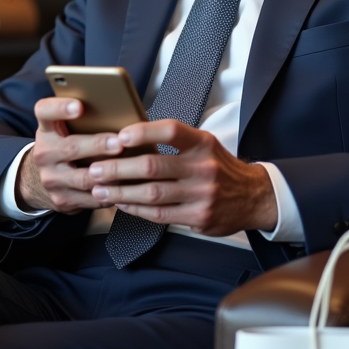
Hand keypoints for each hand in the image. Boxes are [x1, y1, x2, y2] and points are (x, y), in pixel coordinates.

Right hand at [16, 98, 123, 213]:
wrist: (40, 180)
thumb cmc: (64, 146)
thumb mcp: (64, 130)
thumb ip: (84, 121)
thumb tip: (123, 111)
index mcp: (47, 129)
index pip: (45, 112)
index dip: (60, 108)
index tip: (79, 106)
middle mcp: (44, 153)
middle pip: (71, 147)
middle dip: (98, 145)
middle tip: (119, 142)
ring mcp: (51, 179)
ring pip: (83, 178)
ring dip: (108, 173)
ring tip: (129, 167)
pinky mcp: (62, 200)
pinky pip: (91, 198)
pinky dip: (110, 193)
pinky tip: (126, 187)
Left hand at [86, 120, 277, 234]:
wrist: (253, 196)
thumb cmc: (218, 167)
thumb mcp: (205, 145)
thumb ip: (175, 143)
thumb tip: (130, 139)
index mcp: (203, 143)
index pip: (170, 131)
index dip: (142, 133)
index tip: (118, 137)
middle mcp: (203, 168)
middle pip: (152, 166)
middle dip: (117, 168)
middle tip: (94, 169)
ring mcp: (202, 195)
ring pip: (152, 194)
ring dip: (120, 192)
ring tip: (99, 190)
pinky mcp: (199, 217)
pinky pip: (160, 214)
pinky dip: (136, 209)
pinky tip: (121, 204)